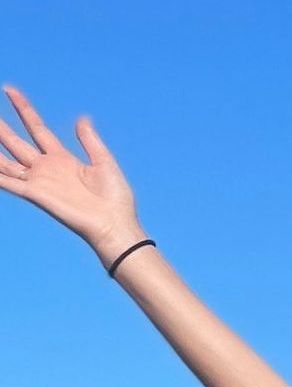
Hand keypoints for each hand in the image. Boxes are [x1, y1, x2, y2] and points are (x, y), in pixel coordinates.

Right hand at [0, 86, 143, 263]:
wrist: (115, 224)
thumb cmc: (115, 199)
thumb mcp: (104, 162)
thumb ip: (90, 141)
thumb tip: (82, 119)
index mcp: (62, 158)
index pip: (37, 128)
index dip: (24, 109)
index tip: (10, 90)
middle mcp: (46, 168)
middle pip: (15, 142)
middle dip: (1, 126)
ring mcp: (39, 181)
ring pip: (6, 160)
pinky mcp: (36, 194)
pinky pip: (9, 182)